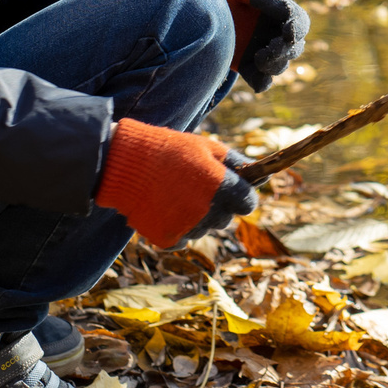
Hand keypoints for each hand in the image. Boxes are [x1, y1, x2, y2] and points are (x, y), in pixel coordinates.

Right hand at [94, 121, 266, 247]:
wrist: (124, 164)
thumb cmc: (169, 150)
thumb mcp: (207, 147)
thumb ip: (236, 163)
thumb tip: (264, 173)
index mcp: (221, 187)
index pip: (248, 203)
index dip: (242, 196)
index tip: (233, 190)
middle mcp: (208, 211)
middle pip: (226, 218)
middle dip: (218, 205)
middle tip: (196, 188)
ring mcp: (187, 227)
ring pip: (205, 229)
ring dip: (197, 217)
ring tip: (176, 194)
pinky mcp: (167, 239)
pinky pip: (183, 240)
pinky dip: (177, 228)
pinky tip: (165, 208)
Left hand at [192, 0, 309, 87]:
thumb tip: (288, 12)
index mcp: (277, 11)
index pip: (299, 22)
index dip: (298, 28)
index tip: (287, 32)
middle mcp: (271, 31)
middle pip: (293, 48)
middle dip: (285, 50)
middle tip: (269, 49)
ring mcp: (258, 49)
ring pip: (279, 65)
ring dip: (275, 65)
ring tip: (258, 58)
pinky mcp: (244, 65)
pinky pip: (260, 80)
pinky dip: (262, 82)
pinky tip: (257, 80)